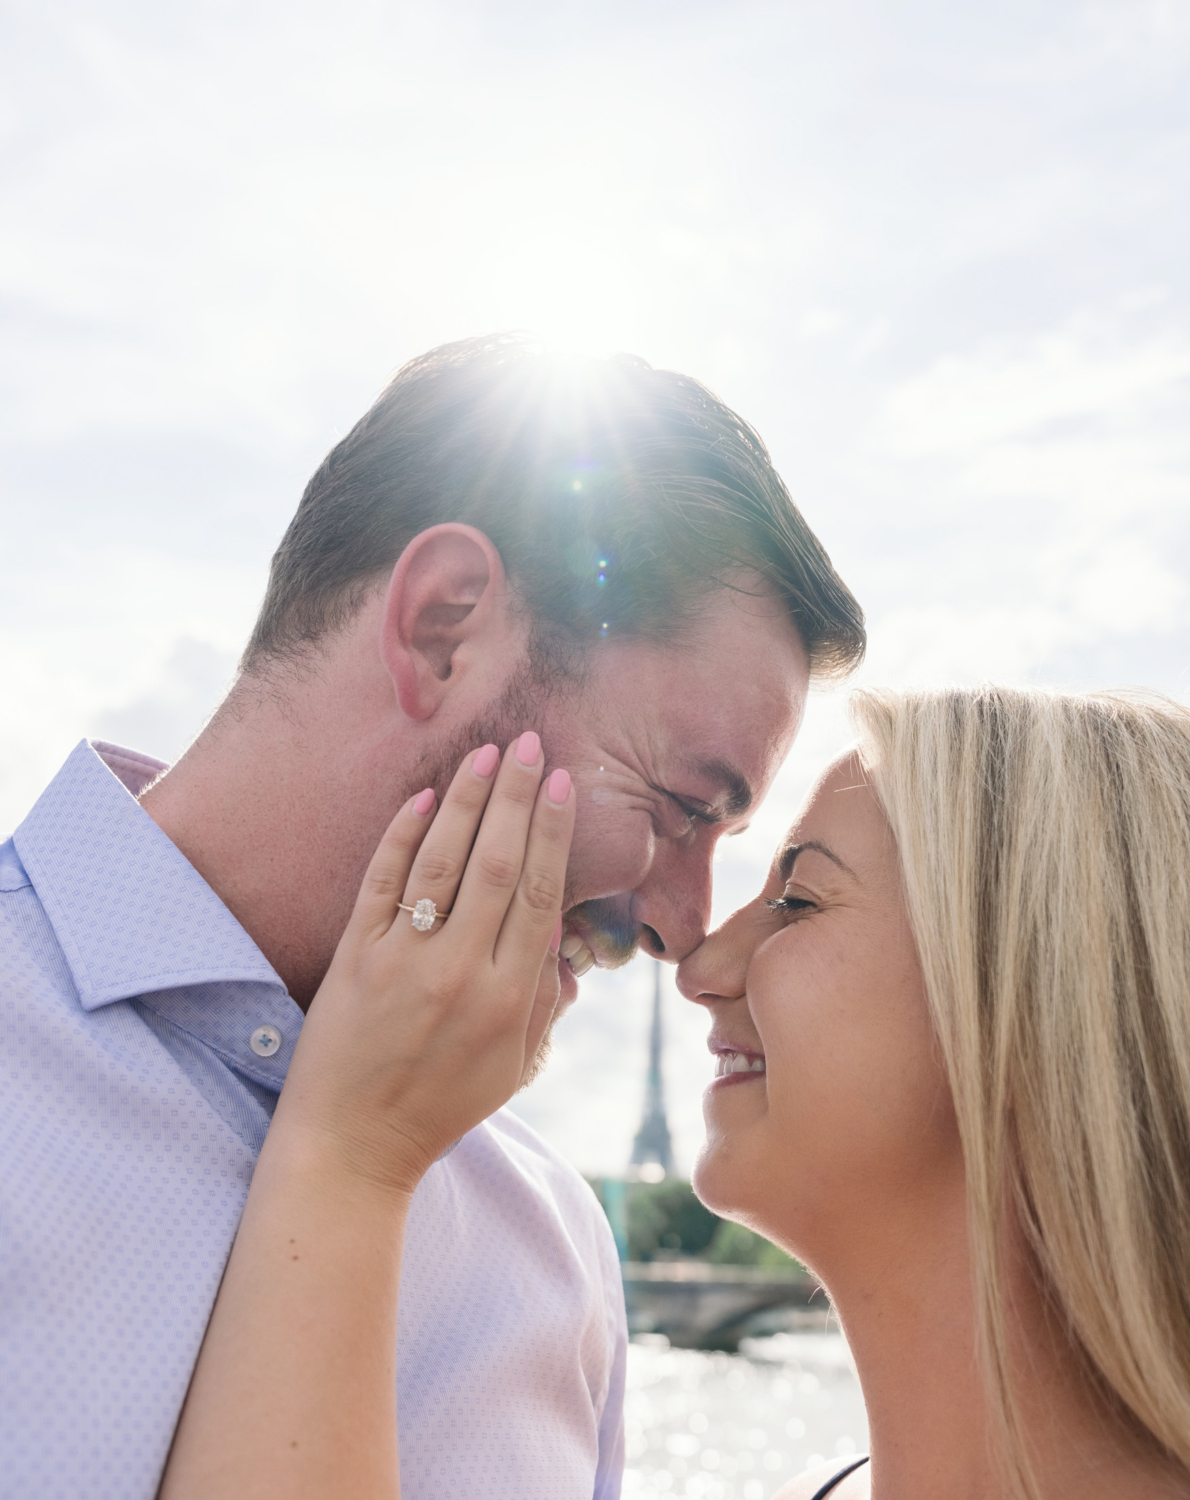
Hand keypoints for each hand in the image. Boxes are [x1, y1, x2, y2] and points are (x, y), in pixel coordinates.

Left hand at [274, 730, 573, 1196]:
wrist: (353, 1147)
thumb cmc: (441, 1106)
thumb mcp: (515, 1064)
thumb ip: (544, 998)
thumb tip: (557, 930)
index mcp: (510, 999)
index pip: (538, 894)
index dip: (551, 832)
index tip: (559, 784)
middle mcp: (461, 972)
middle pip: (496, 864)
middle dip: (516, 797)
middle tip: (527, 743)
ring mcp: (404, 961)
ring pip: (442, 862)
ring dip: (465, 801)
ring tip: (483, 755)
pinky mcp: (354, 958)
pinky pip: (382, 883)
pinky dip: (401, 837)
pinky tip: (420, 798)